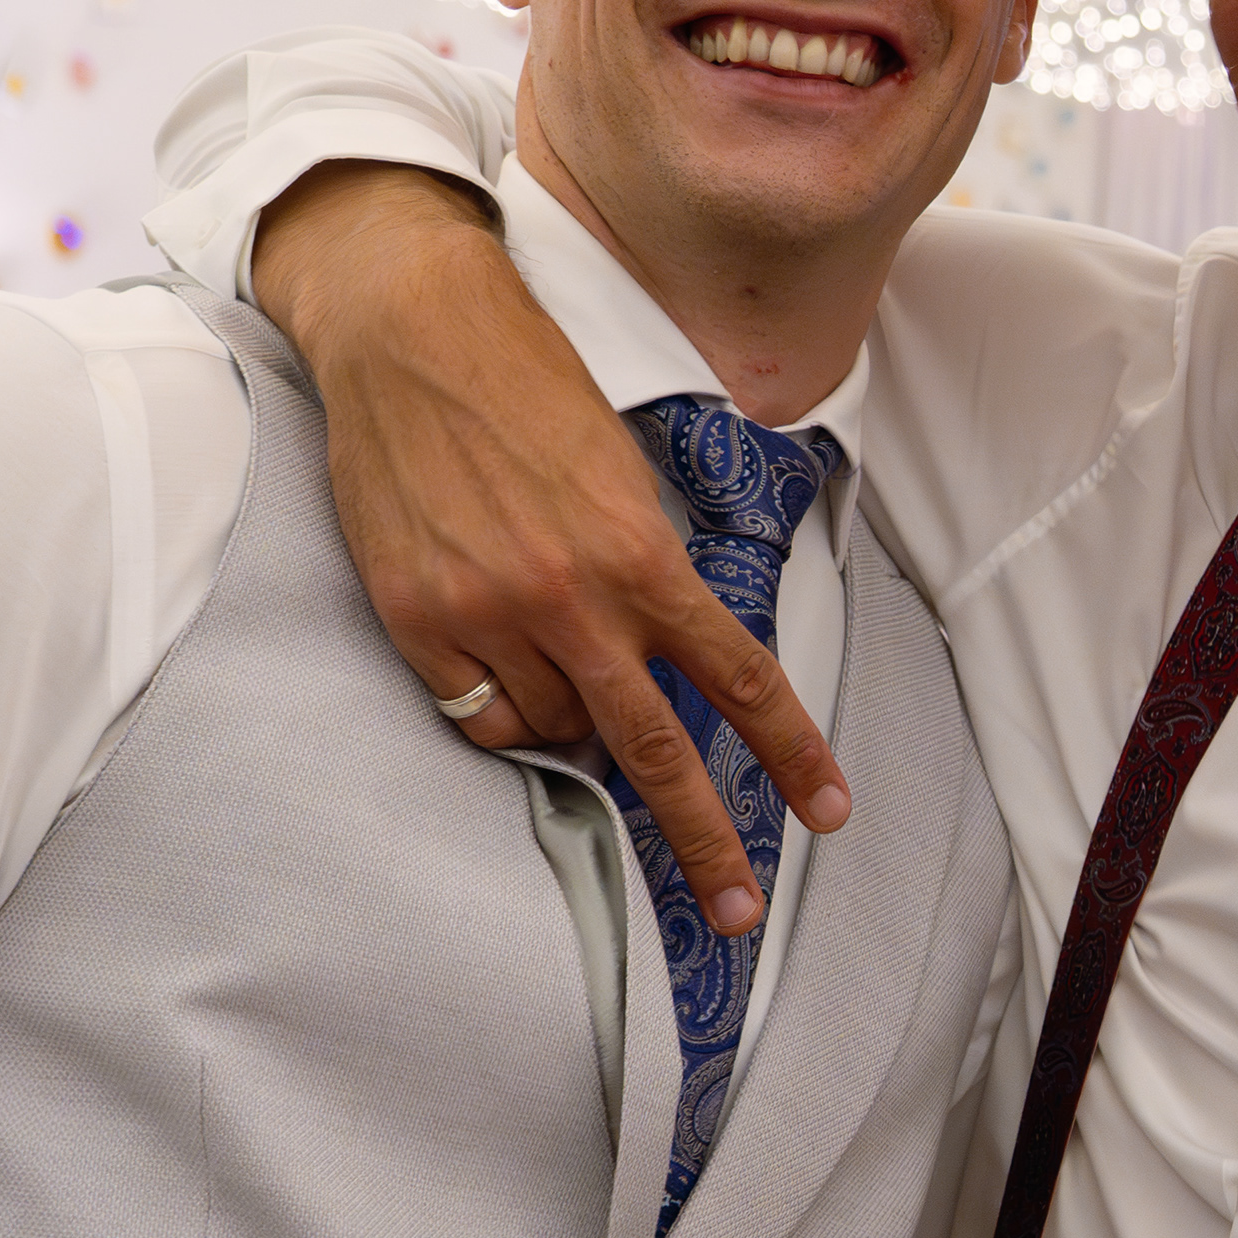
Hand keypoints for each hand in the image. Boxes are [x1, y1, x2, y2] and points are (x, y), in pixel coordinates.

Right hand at [252, 161, 849, 932]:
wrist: (410, 328)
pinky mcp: (415, 620)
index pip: (738, 680)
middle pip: (654, 752)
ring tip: (569, 670)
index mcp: (641, 555)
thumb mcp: (624, 471)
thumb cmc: (530, 384)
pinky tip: (509, 678)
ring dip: (579, 731)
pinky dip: (505, 715)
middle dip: (706, 843)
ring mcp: (486, 615)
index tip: (827, 812)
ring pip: (557, 735)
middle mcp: (570, 598)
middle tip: (742, 909)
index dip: (791, 755)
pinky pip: (479, 717)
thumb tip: (665, 664)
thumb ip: (649, 571)